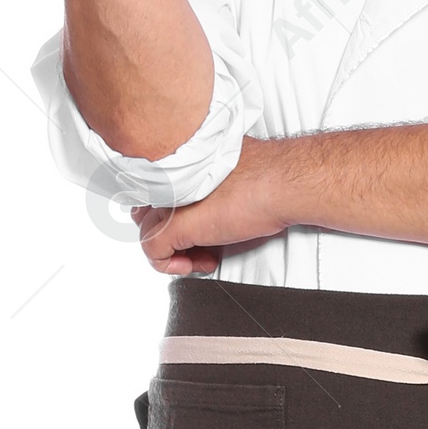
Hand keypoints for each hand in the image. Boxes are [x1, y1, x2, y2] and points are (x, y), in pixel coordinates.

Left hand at [133, 141, 286, 276]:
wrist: (281, 184)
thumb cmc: (266, 177)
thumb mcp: (225, 176)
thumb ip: (204, 184)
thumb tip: (202, 205)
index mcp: (179, 163)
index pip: (154, 191)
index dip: (170, 213)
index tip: (193, 227)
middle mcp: (168, 178)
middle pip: (146, 212)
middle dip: (171, 234)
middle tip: (197, 245)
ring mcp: (168, 200)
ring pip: (149, 233)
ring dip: (175, 253)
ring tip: (202, 256)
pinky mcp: (174, 224)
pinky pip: (154, 252)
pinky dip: (170, 265)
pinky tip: (195, 264)